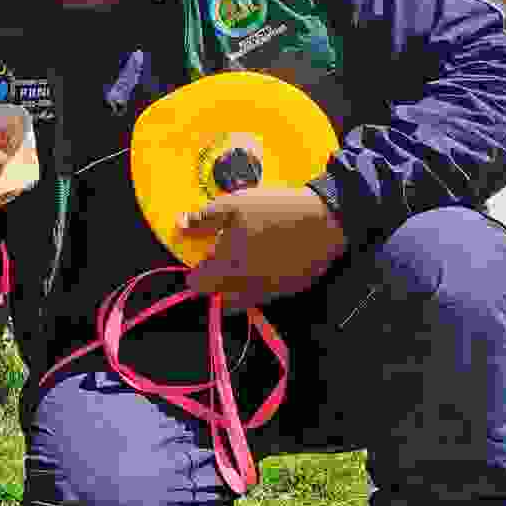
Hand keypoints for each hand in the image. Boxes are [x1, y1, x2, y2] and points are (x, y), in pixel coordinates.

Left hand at [181, 186, 347, 312]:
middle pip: (222, 297)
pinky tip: (269, 262)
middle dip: (218, 282)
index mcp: (230, 268)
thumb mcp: (234, 205)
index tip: (201, 263)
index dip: (197, 275)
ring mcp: (272, 291)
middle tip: (225, 261)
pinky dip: (262, 284)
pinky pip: (268, 294)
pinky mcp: (292, 289)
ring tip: (246, 261)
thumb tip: (179, 225)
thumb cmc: (275, 209)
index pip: (200, 286)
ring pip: (245, 299)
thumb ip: (203, 219)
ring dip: (238, 286)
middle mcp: (249, 287)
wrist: (325, 217)